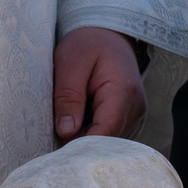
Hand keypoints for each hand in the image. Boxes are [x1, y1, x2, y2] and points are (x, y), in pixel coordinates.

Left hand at [51, 25, 145, 140]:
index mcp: (122, 92)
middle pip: (107, 142)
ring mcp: (134, 116)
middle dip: (80, 145)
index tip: (56, 153)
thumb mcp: (70, 63)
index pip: (105, 132)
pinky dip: (91, 134)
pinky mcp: (128, 119)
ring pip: (108, 143)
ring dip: (85, 140)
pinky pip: (108, 136)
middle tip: (52, 141)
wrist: (108, 34)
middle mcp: (135, 109)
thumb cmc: (88, 44)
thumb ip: (68, 96)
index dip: (81, 147)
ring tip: (64, 127)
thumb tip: (66, 131)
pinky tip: (76, 124)